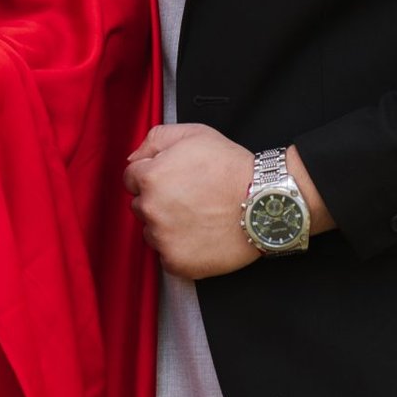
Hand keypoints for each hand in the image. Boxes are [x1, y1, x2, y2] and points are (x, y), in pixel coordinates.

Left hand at [125, 127, 333, 278]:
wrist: (265, 202)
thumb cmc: (232, 168)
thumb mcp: (194, 134)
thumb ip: (155, 140)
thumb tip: (134, 158)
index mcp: (150, 177)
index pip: (131, 178)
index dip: (153, 176)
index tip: (173, 180)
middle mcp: (151, 209)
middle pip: (141, 206)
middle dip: (159, 201)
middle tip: (190, 198)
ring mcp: (163, 238)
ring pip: (152, 232)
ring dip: (167, 226)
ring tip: (198, 217)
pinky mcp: (177, 262)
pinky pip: (166, 256)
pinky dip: (180, 249)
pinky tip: (200, 235)